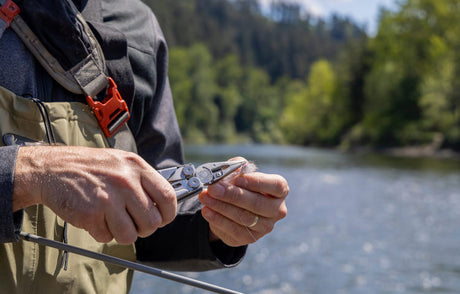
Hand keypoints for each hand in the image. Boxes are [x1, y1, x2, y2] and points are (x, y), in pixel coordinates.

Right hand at [13, 146, 176, 244]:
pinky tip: (95, 217)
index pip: (167, 197)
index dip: (168, 214)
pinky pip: (107, 237)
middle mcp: (125, 182)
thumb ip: (143, 180)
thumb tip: (163, 204)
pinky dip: (102, 233)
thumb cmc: (90, 166)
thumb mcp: (122, 162)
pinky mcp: (91, 214)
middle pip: (152, 221)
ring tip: (112, 221)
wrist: (52, 168)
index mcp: (136, 166)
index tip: (163, 219)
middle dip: (144, 228)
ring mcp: (108, 199)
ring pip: (131, 235)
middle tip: (133, 222)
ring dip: (123, 234)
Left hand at [199, 166, 288, 246]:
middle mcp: (277, 210)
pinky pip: (234, 229)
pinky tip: (207, 210)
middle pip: (257, 203)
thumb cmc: (242, 186)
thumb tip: (230, 170)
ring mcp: (265, 226)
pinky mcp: (251, 237)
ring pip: (244, 217)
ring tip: (205, 197)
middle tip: (213, 188)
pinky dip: (218, 219)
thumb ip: (237, 168)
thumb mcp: (240, 173)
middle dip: (232, 195)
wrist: (236, 207)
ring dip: (221, 206)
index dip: (257, 182)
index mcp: (280, 191)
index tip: (237, 179)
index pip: (276, 186)